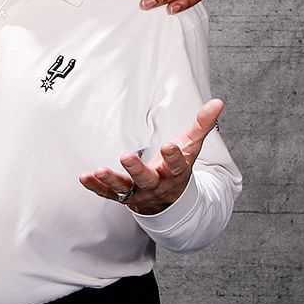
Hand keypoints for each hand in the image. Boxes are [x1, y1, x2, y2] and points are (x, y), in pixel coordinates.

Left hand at [79, 99, 223, 214]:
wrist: (168, 201)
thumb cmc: (177, 168)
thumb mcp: (190, 147)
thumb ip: (202, 126)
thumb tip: (218, 102)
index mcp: (174, 173)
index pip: (177, 166)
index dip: (174, 157)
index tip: (170, 146)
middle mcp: (156, 185)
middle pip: (147, 179)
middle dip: (136, 169)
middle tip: (126, 157)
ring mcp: (138, 193)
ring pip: (125, 189)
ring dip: (111, 180)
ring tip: (100, 170)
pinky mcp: (122, 196)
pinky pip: (107, 194)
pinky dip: (95, 186)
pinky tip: (85, 176)